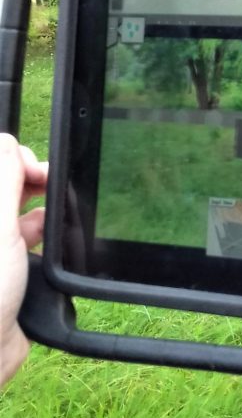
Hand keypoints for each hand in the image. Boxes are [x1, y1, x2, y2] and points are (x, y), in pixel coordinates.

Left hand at [0, 134, 47, 387]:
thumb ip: (3, 179)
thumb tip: (8, 143)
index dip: (17, 162)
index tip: (37, 171)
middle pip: (9, 188)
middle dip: (34, 181)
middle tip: (53, 186)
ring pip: (24, 215)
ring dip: (44, 213)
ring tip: (60, 219)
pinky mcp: (11, 274)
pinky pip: (34, 245)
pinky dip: (48, 242)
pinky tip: (57, 247)